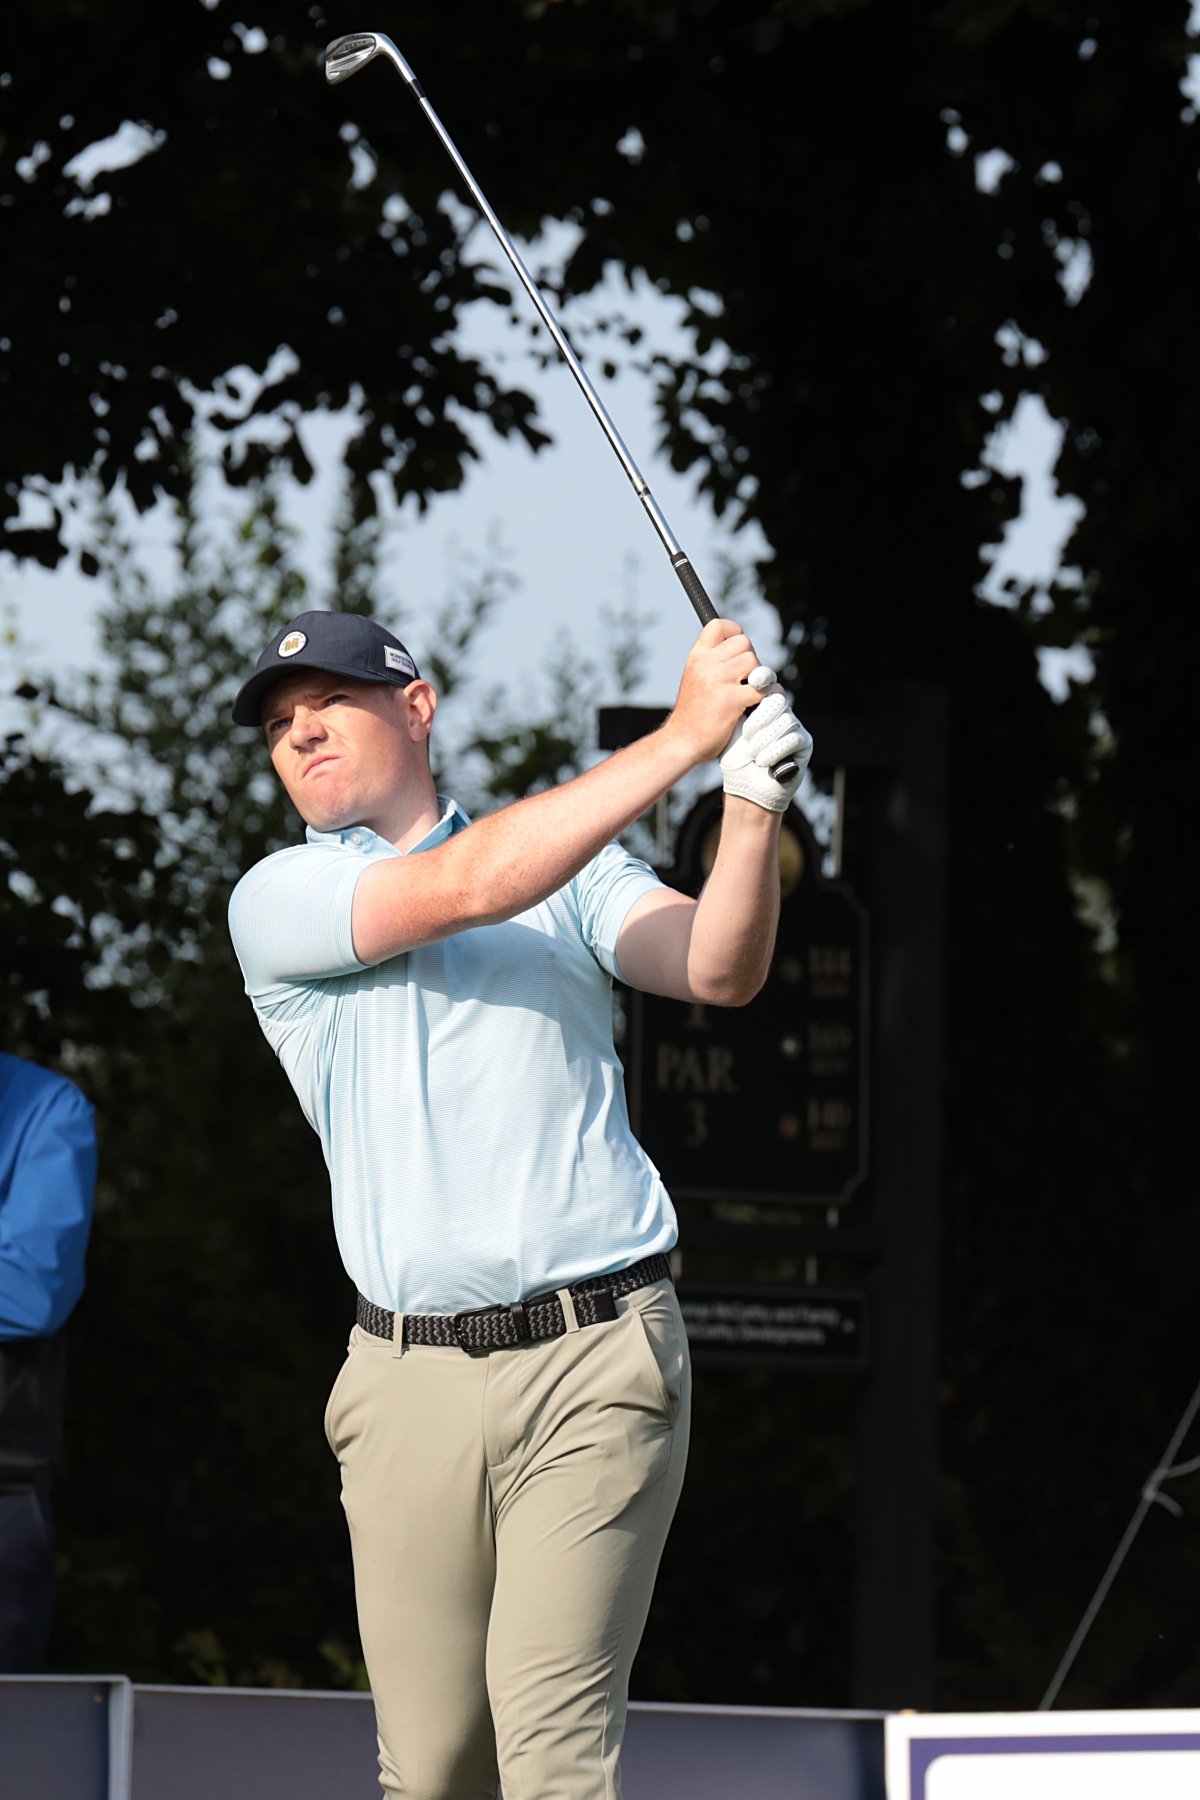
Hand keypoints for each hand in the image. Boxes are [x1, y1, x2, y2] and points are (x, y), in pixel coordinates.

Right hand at [666, 619, 764, 764]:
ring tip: (750, 692)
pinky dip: (770, 694)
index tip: (738, 649)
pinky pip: (763, 688)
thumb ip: (714, 664)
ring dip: (760, 677)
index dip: (734, 632)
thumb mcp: (695, 679)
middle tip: (745, 679)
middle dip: (750, 659)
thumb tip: (746, 652)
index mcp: (696, 657)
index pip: (718, 625)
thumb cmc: (693, 714)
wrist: (681, 743)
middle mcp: (705, 665)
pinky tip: (761, 703)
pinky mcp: (732, 701)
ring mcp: (718, 682)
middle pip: (744, 643)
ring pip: (755, 663)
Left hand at [720, 681, 811, 812]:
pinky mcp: (805, 743)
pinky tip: (762, 762)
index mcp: (763, 704)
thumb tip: (737, 682)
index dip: (763, 678)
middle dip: (760, 717)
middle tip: (746, 735)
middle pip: (778, 700)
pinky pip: (793, 739)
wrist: (745, 788)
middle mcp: (782, 712)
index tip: (754, 680)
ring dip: (765, 739)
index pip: (767, 683)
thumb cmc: (735, 759)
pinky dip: (775, 751)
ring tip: (751, 753)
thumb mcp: (732, 730)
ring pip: (785, 720)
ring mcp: (795, 726)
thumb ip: (738, 706)